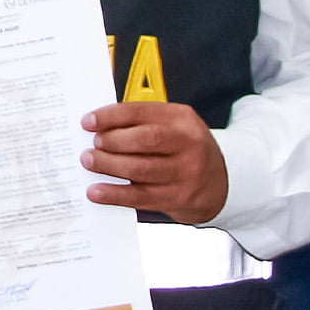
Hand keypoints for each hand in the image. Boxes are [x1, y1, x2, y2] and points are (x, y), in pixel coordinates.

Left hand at [80, 102, 227, 223]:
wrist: (221, 184)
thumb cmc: (186, 150)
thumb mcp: (174, 127)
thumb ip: (143, 123)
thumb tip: (99, 126)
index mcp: (182, 119)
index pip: (142, 112)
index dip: (112, 116)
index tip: (88, 121)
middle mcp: (188, 143)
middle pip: (146, 140)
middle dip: (113, 141)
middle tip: (92, 145)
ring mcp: (185, 172)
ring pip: (141, 169)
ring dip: (110, 165)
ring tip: (89, 162)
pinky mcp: (178, 198)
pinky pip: (141, 197)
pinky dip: (115, 194)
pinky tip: (97, 192)